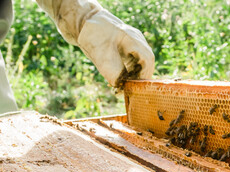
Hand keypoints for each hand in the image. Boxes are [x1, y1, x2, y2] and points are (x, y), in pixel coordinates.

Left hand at [36, 0, 154, 88]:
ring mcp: (132, 44)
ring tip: (123, 88)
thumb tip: (120, 87)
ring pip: (141, 64)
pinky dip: (129, 73)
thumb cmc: (91, 35)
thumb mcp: (99, 54)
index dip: (144, 75)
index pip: (148, 59)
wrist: (82, 22)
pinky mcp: (127, 49)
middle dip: (140, 78)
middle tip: (129, 91)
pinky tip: (120, 81)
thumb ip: (111, 71)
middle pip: (147, 63)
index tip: (135, 88)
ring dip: (135, 77)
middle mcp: (136, 41)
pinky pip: (134, 63)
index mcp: (133, 39)